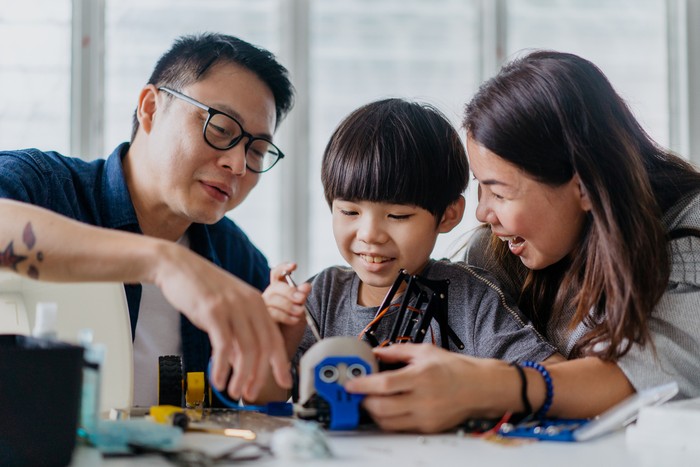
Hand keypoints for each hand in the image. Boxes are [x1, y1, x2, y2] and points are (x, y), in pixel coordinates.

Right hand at [152, 242, 291, 400]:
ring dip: (242, 376)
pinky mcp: (213, 312)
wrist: (178, 266)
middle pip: (263, 347)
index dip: (280, 363)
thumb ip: (239, 330)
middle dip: (260, 376)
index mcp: (257, 303)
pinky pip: (223, 346)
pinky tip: (218, 379)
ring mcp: (232, 307)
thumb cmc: (202, 288)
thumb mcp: (228, 306)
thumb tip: (243, 361)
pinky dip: (222, 367)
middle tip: (251, 394)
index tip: (285, 381)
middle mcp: (249, 304)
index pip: (275, 338)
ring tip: (235, 392)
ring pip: (246, 350)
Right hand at [263, 263, 310, 324]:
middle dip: (290, 291)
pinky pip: (271, 312)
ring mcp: (261, 308)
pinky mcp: (260, 320)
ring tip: (300, 313)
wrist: (287, 346)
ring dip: (289, 305)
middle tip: (302, 299)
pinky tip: (294, 320)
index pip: (277, 274)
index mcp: (277, 291)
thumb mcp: (301, 309)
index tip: (294, 266)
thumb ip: (301, 297)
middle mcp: (268, 297)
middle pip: (275, 286)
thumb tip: (306, 286)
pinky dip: (285, 315)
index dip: (284, 267)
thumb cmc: (292, 328)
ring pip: (272, 298)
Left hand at [344, 344, 497, 432]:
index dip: (363, 385)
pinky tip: (385, 410)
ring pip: (388, 422)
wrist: (479, 387)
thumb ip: (397, 351)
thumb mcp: (425, 351)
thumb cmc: (454, 368)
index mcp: (421, 376)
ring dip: (373, 413)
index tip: (350, 384)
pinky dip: (387, 421)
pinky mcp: (428, 428)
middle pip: (382, 407)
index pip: (385, 384)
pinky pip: (399, 429)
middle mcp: (423, 399)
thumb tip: (375, 352)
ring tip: (369, 401)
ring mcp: (425, 416)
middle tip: (357, 394)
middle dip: (363, 401)